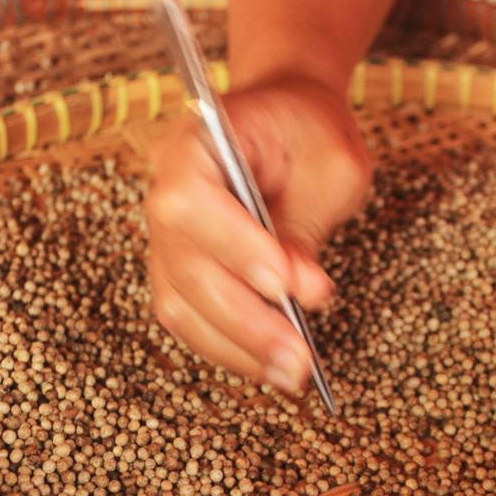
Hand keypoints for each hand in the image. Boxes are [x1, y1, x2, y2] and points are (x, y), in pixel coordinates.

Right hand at [144, 76, 370, 391]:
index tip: (286, 285)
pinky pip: (192, 318)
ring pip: (182, 304)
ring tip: (293, 373)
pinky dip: (230, 348)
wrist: (290, 121)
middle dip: (245, 319)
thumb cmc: (311, 132)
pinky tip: (272, 364)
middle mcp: (165, 188)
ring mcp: (168, 235)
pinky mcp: (182, 270)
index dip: (234, 248)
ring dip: (237, 347)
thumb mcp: (330, 165)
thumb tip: (299, 295)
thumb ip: (307, 226)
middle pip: (185, 266)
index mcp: (195, 142)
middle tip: (300, 357)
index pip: (191, 200)